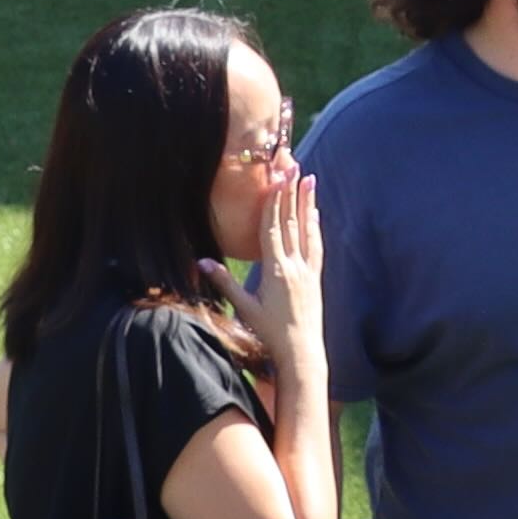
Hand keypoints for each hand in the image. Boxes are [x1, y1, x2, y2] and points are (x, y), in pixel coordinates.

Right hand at [229, 156, 325, 377]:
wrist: (301, 350)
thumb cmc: (268, 332)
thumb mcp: (243, 307)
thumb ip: (224, 283)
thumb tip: (202, 261)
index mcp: (275, 270)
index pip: (272, 228)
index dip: (273, 203)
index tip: (275, 180)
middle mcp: (294, 265)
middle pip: (290, 223)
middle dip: (291, 194)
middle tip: (293, 167)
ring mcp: (307, 270)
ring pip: (306, 229)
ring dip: (307, 203)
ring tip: (309, 179)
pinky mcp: (315, 276)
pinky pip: (315, 245)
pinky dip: (314, 226)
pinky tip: (315, 213)